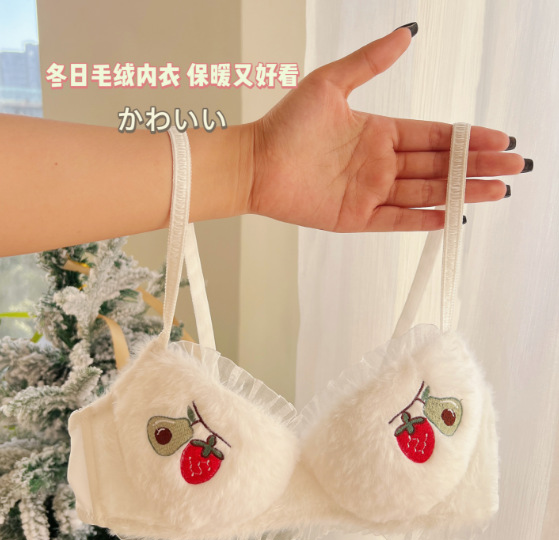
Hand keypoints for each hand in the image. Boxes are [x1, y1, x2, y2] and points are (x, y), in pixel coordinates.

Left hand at [248, 27, 526, 231]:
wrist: (255, 164)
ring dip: (462, 192)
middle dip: (477, 166)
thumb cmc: (286, 124)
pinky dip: (426, 220)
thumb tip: (406, 33)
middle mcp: (381, 163)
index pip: (434, 136)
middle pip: (439, 166)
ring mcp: (371, 192)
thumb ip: (370, 61)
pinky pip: (398, 220)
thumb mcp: (331, 83)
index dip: (468, 138)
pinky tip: (454, 217)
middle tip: (514, 166)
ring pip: (426, 193)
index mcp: (380, 132)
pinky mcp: (357, 218)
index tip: (500, 138)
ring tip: (497, 190)